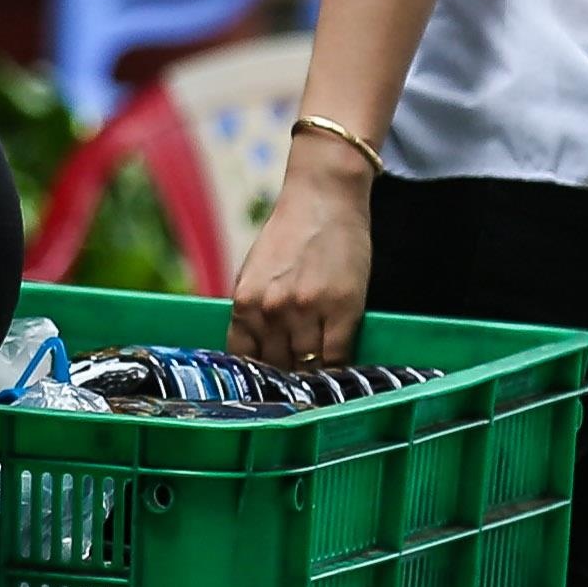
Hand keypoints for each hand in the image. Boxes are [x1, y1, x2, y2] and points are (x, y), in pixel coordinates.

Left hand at [227, 142, 373, 370]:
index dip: (260, 377)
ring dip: (313, 375)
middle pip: (278, 367)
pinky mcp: (342, 310)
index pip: (247, 361)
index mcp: (245, 303)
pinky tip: (338, 370)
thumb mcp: (255, 275)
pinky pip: (337, 357)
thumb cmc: (289, 236)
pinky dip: (337, 368)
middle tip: (297, 387)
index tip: (269, 387)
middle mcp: (272, 311)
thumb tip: (258, 355)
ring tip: (319, 381)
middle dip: (287, 377)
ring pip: (308, 366)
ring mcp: (307, 311)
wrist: (323, 199)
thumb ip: (252, 313)